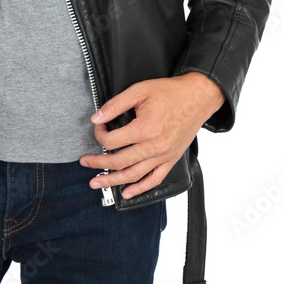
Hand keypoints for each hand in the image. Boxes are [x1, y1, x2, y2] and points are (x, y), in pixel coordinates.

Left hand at [78, 73, 225, 198]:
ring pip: (133, 175)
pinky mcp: (171, 160)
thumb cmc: (170, 92)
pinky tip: (127, 192)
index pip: (112, 140)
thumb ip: (115, 104)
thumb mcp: (139, 91)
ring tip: (97, 182)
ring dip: (112, 181)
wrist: (197, 97)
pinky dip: (140, 189)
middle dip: (98, 163)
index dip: (99, 134)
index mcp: (144, 129)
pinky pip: (154, 180)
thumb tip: (96, 118)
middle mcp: (154, 147)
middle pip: (118, 162)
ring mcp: (163, 156)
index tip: (98, 127)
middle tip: (85, 162)